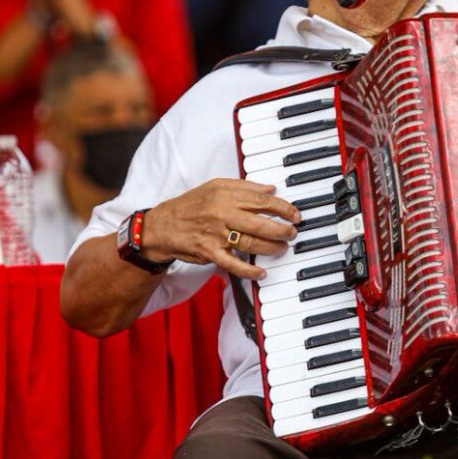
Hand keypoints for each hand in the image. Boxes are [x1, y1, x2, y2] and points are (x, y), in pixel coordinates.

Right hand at [143, 179, 301, 279]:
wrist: (163, 225)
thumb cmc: (191, 204)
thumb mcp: (215, 186)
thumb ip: (244, 187)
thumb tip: (271, 189)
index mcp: (226, 195)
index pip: (261, 200)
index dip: (282, 207)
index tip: (295, 214)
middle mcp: (222, 214)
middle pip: (260, 222)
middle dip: (282, 229)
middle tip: (292, 233)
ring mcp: (216, 234)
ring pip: (250, 242)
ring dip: (271, 247)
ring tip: (282, 248)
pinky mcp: (210, 253)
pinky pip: (233, 263)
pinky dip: (249, 270)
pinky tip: (262, 272)